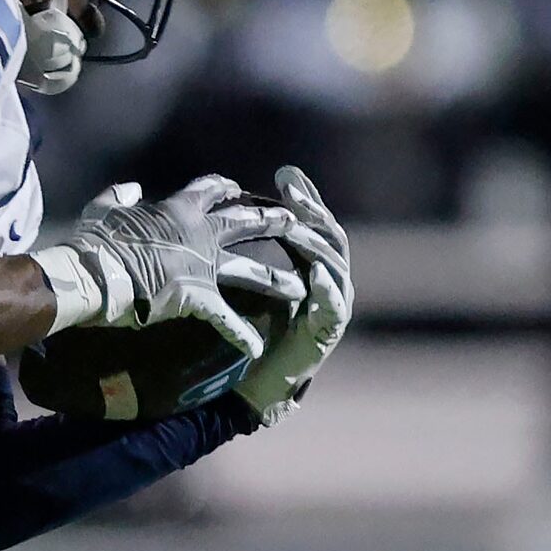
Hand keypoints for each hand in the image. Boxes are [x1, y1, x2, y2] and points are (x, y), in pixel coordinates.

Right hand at [40, 177, 301, 359]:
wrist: (99, 271)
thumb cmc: (98, 240)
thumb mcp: (104, 209)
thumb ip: (120, 196)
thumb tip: (131, 189)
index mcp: (178, 209)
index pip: (209, 190)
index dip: (223, 188)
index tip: (235, 189)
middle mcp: (200, 233)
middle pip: (245, 222)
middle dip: (271, 221)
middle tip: (294, 222)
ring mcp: (204, 265)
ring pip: (250, 270)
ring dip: (275, 280)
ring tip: (300, 288)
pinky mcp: (198, 296)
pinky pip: (225, 318)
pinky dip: (240, 334)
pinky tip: (257, 348)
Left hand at [234, 166, 352, 424]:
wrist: (261, 378)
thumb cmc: (258, 327)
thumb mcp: (251, 282)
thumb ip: (246, 252)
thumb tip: (215, 214)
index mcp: (313, 264)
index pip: (312, 221)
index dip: (302, 197)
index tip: (284, 172)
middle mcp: (330, 277)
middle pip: (327, 234)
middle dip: (311, 210)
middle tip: (291, 190)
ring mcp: (335, 302)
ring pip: (333, 264)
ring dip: (315, 244)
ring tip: (297, 228)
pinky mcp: (330, 329)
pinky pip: (334, 305)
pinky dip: (327, 290)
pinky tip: (316, 277)